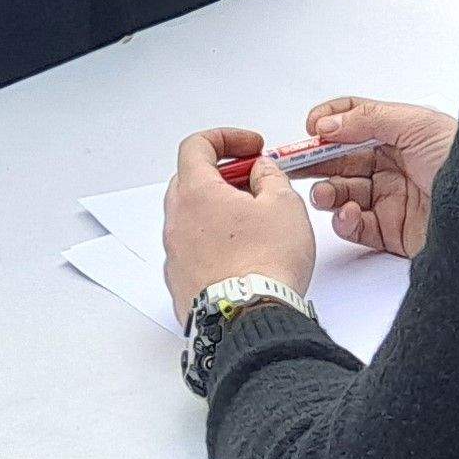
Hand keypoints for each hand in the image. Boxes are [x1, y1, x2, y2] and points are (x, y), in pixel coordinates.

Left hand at [163, 128, 314, 324]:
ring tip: (255, 222)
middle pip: (190, 180)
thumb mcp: (284, 204)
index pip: (196, 146)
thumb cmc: (265, 263)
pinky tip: (244, 253)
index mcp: (197, 193)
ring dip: (218, 210)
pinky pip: (193, 249)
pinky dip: (214, 242)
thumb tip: (262, 172)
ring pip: (191, 217)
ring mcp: (175, 255)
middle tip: (255, 182)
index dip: (226, 138)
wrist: (249, 320)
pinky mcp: (180, 283)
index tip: (251, 147)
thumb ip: (271, 176)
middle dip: (223, 174)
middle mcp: (177, 222)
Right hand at [298, 97, 457, 258]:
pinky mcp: (390, 232)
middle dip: (316, 160)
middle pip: (341, 158)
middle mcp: (393, 164)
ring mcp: (390, 198)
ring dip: (326, 192)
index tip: (310, 129)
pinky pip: (354, 226)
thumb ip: (369, 120)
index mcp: (400, 133)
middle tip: (293, 164)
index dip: (330, 121)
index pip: (355, 120)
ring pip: (342, 192)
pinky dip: (344, 220)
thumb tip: (327, 123)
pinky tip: (348, 213)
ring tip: (325, 194)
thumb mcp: (418, 126)